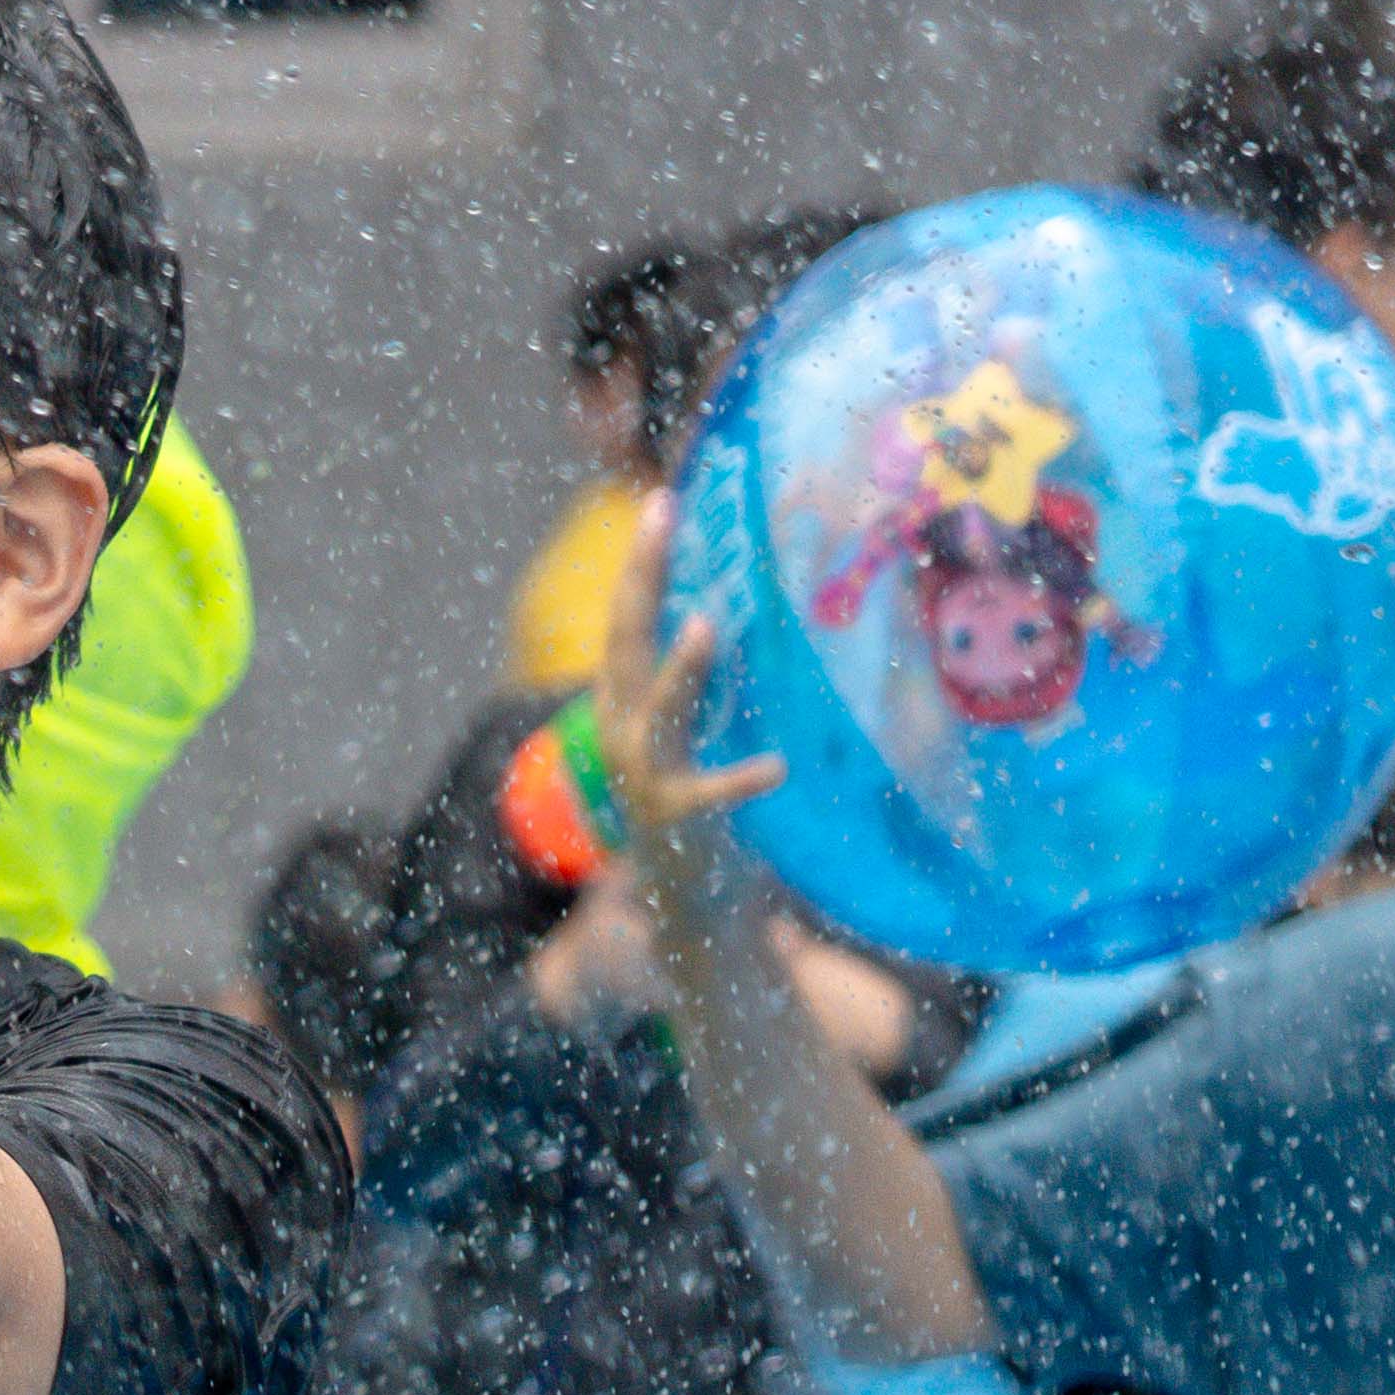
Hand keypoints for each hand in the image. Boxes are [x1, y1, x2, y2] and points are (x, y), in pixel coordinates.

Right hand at [590, 500, 791, 847]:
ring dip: (679, 669)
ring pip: (655, 712)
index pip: (627, 616)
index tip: (662, 499)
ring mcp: (642, 771)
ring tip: (706, 624)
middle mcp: (619, 725)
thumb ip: (696, 670)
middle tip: (659, 521)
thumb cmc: (690, 794)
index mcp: (622, 697)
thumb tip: (733, 596)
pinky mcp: (675, 818)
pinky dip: (738, 780)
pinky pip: (707, 793)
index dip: (641, 560)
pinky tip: (775, 768)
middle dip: (641, 578)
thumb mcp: (684, 721)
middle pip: (624, 642)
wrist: (672, 895)